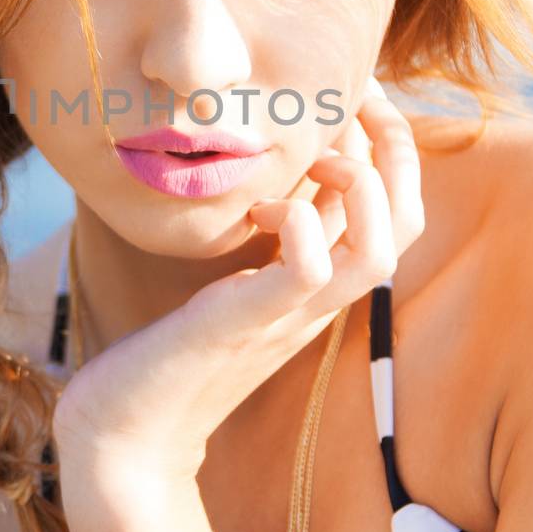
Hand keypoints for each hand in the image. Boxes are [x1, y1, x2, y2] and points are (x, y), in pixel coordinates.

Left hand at [51, 75, 425, 478]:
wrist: (126, 435)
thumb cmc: (167, 352)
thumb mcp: (229, 283)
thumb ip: (260, 241)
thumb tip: (273, 175)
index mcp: (320, 287)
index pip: (399, 214)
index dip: (395, 150)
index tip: (363, 96)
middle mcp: (318, 303)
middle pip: (406, 225)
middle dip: (395, 150)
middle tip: (357, 99)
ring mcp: (288, 318)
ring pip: (379, 252)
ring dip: (361, 186)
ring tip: (314, 157)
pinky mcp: (248, 325)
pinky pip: (309, 271)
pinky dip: (300, 225)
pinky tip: (261, 210)